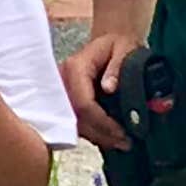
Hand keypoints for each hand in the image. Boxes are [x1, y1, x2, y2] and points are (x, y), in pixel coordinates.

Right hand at [60, 30, 135, 153]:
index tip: (121, 132)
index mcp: (75, 68)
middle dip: (100, 133)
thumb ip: (117, 67)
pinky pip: (75, 122)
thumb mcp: (124, 48)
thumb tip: (108, 87)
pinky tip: (110, 136)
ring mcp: (61, 93)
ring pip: (74, 123)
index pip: (82, 103)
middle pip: (75, 117)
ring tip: (121, 142)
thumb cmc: (117, 45)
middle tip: (124, 142)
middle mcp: (62, 81)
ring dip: (97, 136)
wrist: (110, 43)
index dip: (101, 121)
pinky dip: (93, 132)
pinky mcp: (66, 101)